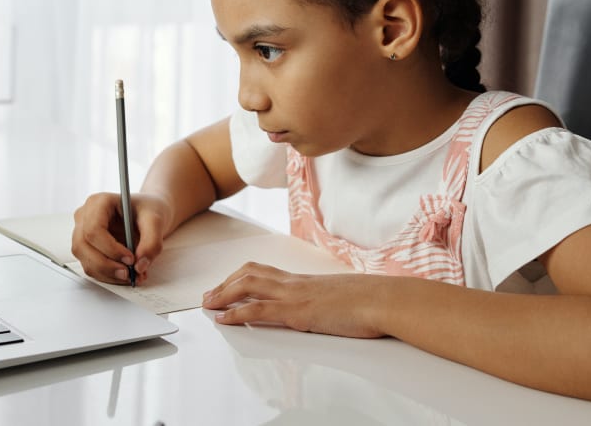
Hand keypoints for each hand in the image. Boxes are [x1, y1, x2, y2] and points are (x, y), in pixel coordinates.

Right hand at [72, 193, 171, 284]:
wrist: (146, 215)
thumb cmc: (147, 210)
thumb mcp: (156, 220)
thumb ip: (152, 242)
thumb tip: (140, 266)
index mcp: (99, 202)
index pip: (93, 229)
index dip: (110, 248)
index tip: (131, 258)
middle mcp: (85, 217)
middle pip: (83, 246)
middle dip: (106, 265)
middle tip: (129, 273)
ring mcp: (82, 234)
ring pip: (86, 260)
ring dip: (108, 274)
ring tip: (132, 275)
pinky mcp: (87, 250)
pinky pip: (92, 268)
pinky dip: (109, 276)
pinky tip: (126, 275)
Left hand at [201, 262, 386, 338]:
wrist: (383, 300)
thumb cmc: (370, 301)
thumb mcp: (341, 298)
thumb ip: (326, 300)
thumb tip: (324, 308)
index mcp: (304, 280)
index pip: (265, 271)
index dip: (242, 276)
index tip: (228, 284)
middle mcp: (295, 283)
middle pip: (250, 273)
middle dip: (225, 283)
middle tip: (208, 295)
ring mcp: (294, 295)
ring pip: (247, 286)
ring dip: (223, 294)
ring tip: (207, 304)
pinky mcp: (296, 311)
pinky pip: (258, 309)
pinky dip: (235, 313)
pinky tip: (223, 319)